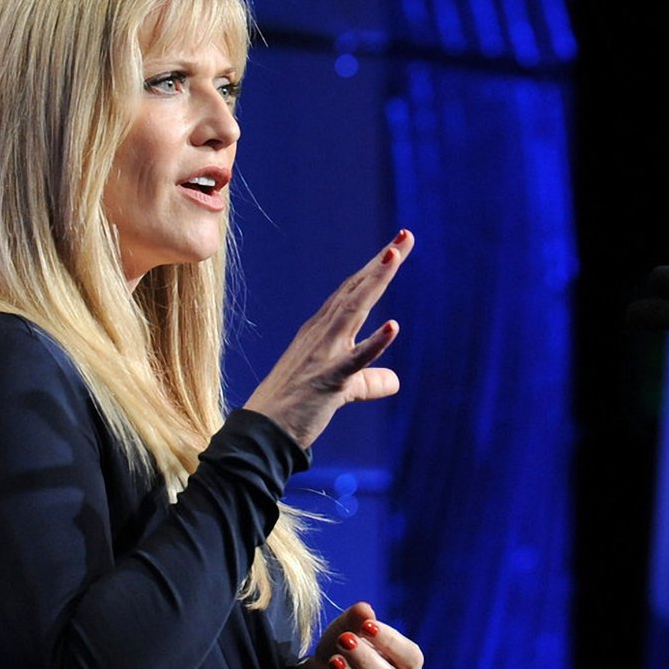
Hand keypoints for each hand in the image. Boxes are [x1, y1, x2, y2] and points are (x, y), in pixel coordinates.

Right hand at [245, 230, 413, 449]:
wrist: (262, 433)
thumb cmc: (298, 408)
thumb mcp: (342, 389)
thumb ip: (369, 381)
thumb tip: (395, 381)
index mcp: (323, 330)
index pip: (355, 291)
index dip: (377, 268)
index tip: (398, 245)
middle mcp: (322, 333)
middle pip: (357, 290)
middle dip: (382, 262)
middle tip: (405, 235)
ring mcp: (324, 353)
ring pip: (354, 310)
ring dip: (375, 282)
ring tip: (395, 255)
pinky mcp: (329, 380)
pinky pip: (356, 360)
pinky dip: (375, 342)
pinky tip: (394, 325)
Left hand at [294, 602, 423, 668]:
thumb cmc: (342, 647)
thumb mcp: (347, 627)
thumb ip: (357, 618)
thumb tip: (365, 610)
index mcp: (404, 668)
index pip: (411, 659)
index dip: (393, 642)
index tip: (368, 625)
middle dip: (368, 661)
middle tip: (344, 640)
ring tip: (334, 661)